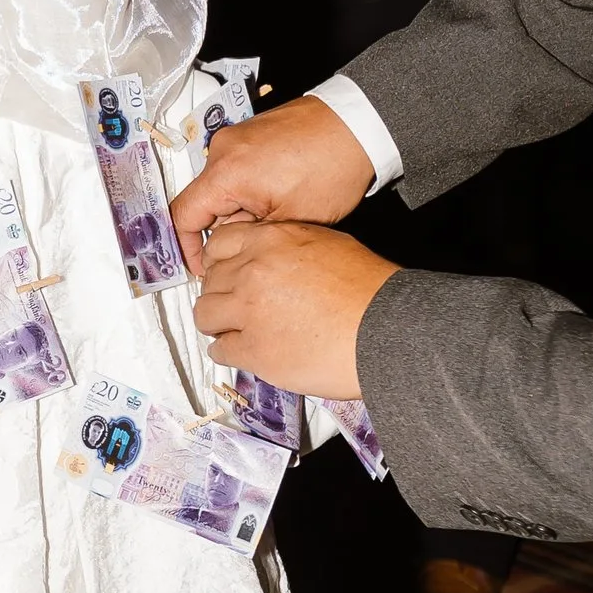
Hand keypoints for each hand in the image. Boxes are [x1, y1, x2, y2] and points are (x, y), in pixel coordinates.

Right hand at [168, 93, 376, 272]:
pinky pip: (238, 167)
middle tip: (255, 243)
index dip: (188, 247)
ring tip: (279, 213)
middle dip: (225, 227)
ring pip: (223, 185)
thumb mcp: (289, 220)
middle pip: (204, 200)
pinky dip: (251, 187)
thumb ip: (247, 235)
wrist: (360, 125)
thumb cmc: (333, 168)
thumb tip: (228, 245)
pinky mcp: (253, 131)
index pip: (183, 216)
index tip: (203, 266)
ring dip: (242, 206)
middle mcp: (223, 149)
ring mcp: (238, 136)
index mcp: (225, 172)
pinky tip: (283, 193)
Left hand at [192, 218, 399, 399]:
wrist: (387, 329)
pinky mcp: (254, 350)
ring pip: (205, 315)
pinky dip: (229, 352)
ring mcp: (249, 312)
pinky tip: (246, 352)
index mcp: (271, 240)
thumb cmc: (370, 290)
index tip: (225, 275)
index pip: (218, 244)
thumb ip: (287, 248)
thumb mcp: (328, 244)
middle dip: (223, 295)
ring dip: (219, 324)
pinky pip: (220, 350)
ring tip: (237, 331)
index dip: (220, 263)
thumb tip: (269, 257)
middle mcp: (253, 272)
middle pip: (210, 282)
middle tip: (237, 308)